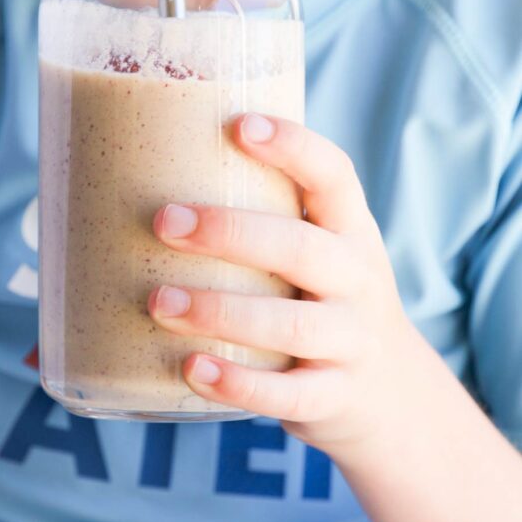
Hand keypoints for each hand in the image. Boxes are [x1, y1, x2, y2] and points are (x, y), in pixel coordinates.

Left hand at [148, 113, 425, 456]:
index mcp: (350, 231)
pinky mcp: (333, 396)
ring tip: (159, 302)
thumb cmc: (320, 303)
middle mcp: (357, 280)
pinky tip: (193, 369)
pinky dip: (239, 384)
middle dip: (230, 233)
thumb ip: (257, 224)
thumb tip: (130, 191)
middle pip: (301, 249)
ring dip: (220, 310)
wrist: (391, 394)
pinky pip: (287, 394)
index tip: (237, 125)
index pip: (334, 176)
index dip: (293, 147)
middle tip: (164, 222)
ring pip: (290, 324)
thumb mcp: (317, 255)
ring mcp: (350, 342)